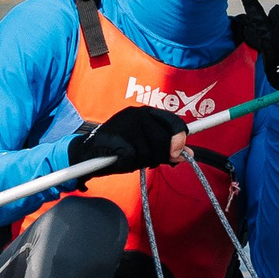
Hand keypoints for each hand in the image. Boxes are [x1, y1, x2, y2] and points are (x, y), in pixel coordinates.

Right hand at [69, 105, 190, 172]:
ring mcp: (126, 123)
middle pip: (164, 141)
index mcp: (147, 113)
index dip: (179, 140)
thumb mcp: (147, 149)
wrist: (88, 153)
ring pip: (149, 152)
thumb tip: (190, 154)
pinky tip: (119, 160)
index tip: (177, 153)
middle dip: (158, 157)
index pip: (174, 123)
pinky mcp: (116, 136)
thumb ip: (167, 149)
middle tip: (146, 161)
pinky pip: (133, 158)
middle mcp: (138, 114)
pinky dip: (127, 164)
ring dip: (141, 162)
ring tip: (129, 159)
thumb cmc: (120, 150)